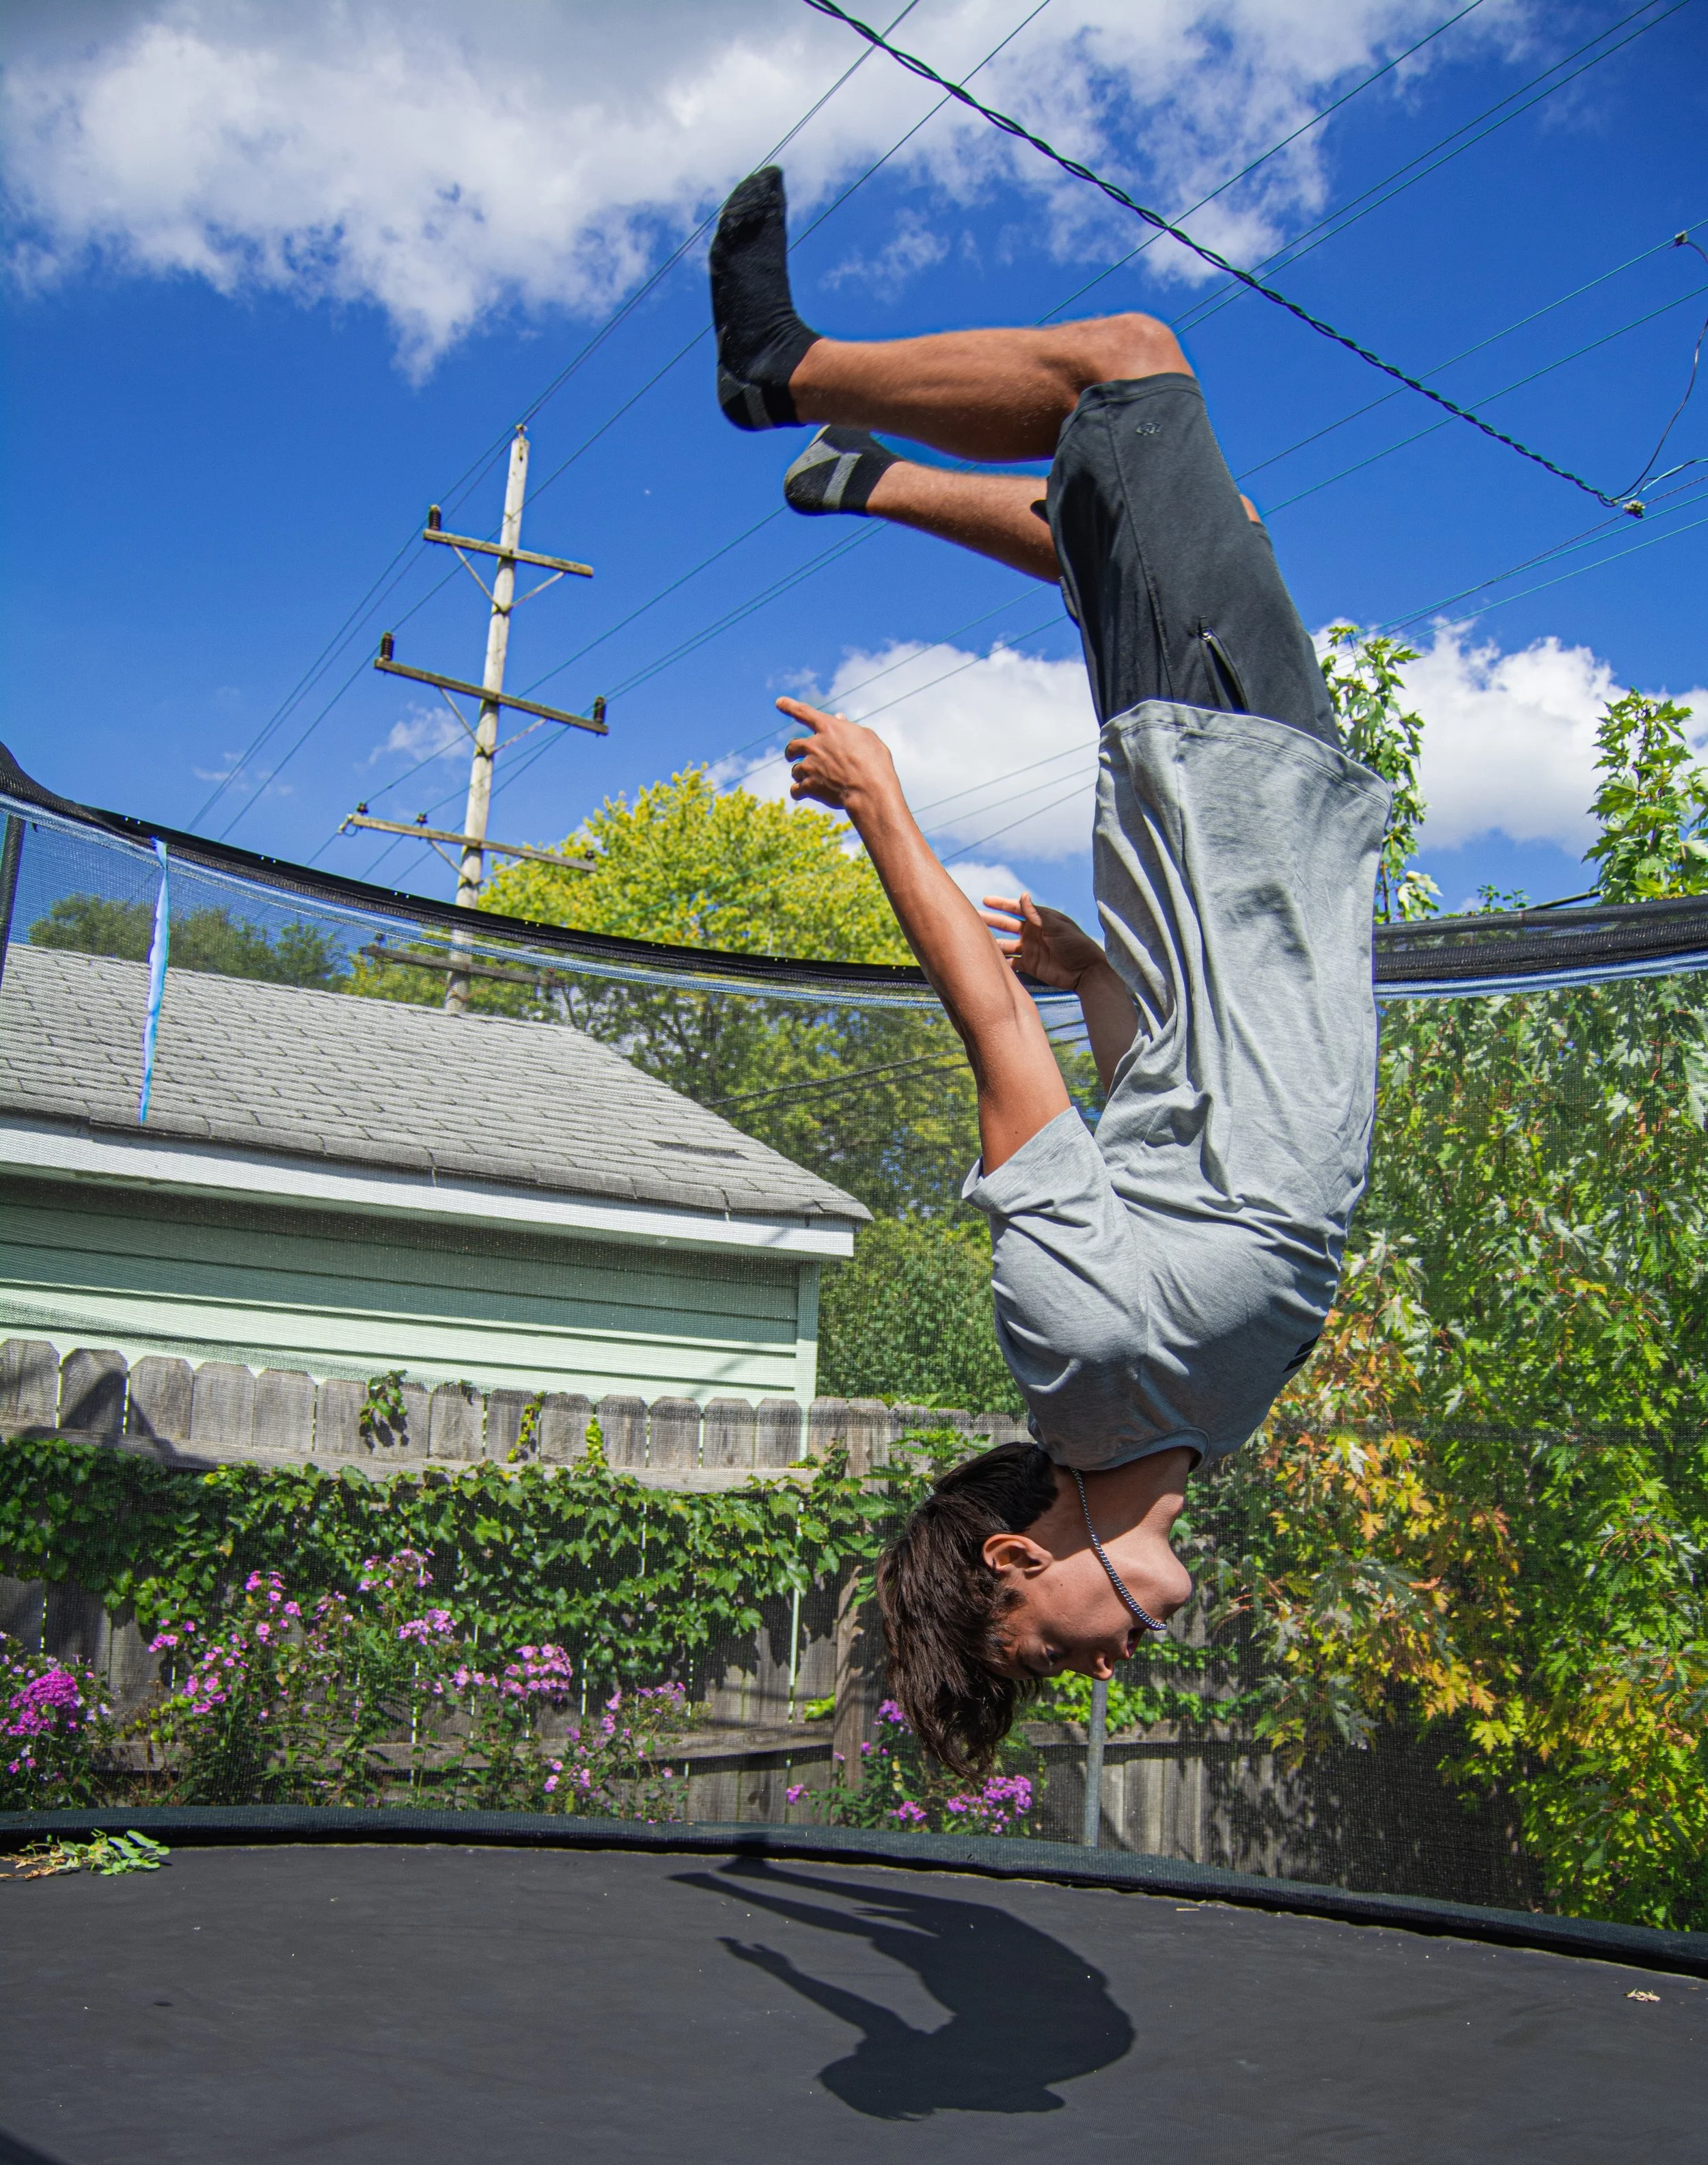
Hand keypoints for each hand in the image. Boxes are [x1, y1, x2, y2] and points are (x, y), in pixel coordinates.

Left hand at [777, 697, 899, 815]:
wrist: (869, 790)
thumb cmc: (875, 763)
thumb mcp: (866, 738)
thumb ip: (850, 727)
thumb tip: (839, 718)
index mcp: (828, 728)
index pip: (804, 712)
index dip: (790, 706)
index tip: (779, 702)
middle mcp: (814, 745)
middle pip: (793, 746)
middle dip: (791, 751)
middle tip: (790, 756)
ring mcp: (809, 766)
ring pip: (795, 770)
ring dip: (800, 774)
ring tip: (810, 780)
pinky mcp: (809, 786)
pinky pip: (795, 789)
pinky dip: (798, 792)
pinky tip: (801, 795)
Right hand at [979, 892, 1107, 991]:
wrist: (1086, 971)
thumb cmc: (1075, 944)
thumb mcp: (1056, 926)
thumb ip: (1036, 913)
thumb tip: (1022, 894)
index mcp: (1040, 919)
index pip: (1016, 908)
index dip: (1001, 904)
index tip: (984, 900)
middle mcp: (1032, 933)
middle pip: (1006, 925)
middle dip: (990, 921)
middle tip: (972, 918)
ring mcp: (1030, 949)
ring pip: (1005, 944)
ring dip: (992, 942)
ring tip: (975, 941)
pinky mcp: (1030, 966)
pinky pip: (1011, 963)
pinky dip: (1000, 962)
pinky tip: (988, 961)